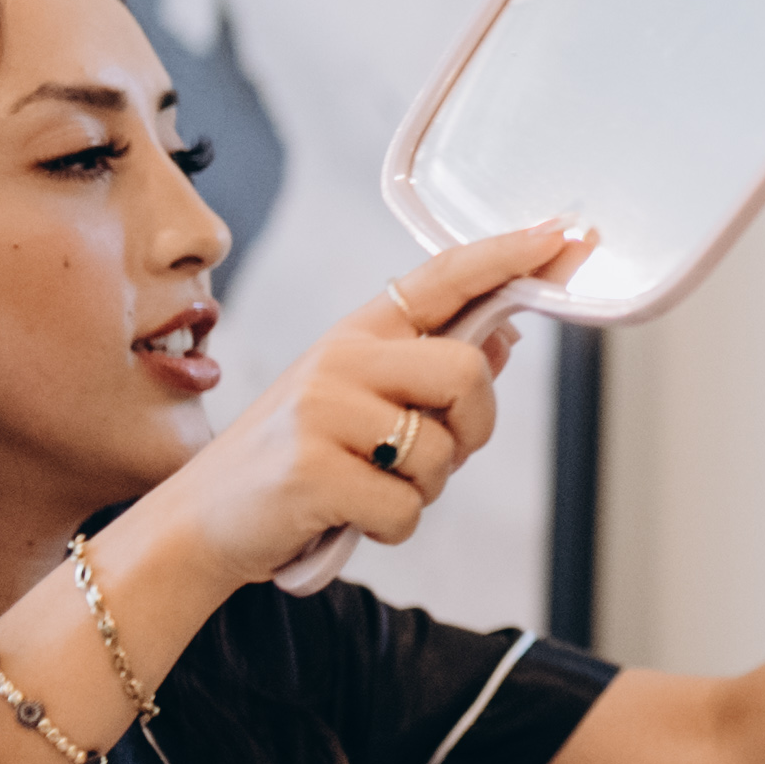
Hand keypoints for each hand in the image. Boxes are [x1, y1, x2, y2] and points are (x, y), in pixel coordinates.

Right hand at [164, 221, 585, 586]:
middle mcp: (339, 358)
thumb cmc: (292, 462)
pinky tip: (347, 518)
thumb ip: (428, 371)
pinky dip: (391, 527)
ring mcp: (321, 411)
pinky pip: (406, 508)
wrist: (202, 522)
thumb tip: (507, 336)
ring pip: (441, 452)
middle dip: (474, 426)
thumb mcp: (355, 403)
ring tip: (368, 486)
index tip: (561, 236)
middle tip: (433, 456)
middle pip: (467, 371)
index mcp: (356, 333)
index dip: (507, 255)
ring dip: (423, 490)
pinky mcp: (312, 471)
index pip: (444, 278)